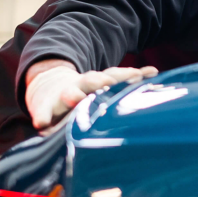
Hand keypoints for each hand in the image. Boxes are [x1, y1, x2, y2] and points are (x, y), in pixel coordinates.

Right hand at [25, 59, 158, 130]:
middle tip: (107, 84)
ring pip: (68, 93)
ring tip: (76, 99)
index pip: (113, 74)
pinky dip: (42, 117)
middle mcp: (81, 85)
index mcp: (98, 80)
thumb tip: (155, 72)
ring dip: (72, 95)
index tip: (138, 76)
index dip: (125, 75)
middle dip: (99, 81)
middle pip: (90, 80)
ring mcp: (62, 96)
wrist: (48, 88)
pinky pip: (43, 113)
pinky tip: (42, 124)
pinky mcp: (46, 108)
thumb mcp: (104, 83)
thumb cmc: (86, 90)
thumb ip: (126, 80)